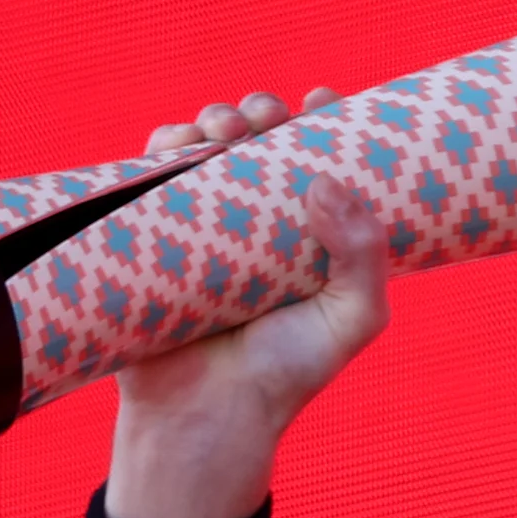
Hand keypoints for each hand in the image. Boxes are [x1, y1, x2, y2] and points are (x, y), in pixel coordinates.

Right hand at [105, 89, 392, 517]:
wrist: (209, 416)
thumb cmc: (289, 373)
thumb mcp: (354, 317)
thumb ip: (363, 253)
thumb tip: (324, 180)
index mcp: (315, 232)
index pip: (322, 159)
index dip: (324, 120)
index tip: (320, 101)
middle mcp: (263, 222)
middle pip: (262, 140)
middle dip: (263, 112)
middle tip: (263, 120)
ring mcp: (208, 225)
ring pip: (207, 146)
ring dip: (214, 118)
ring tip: (222, 130)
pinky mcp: (158, 234)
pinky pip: (153, 172)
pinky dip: (163, 143)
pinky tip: (178, 142)